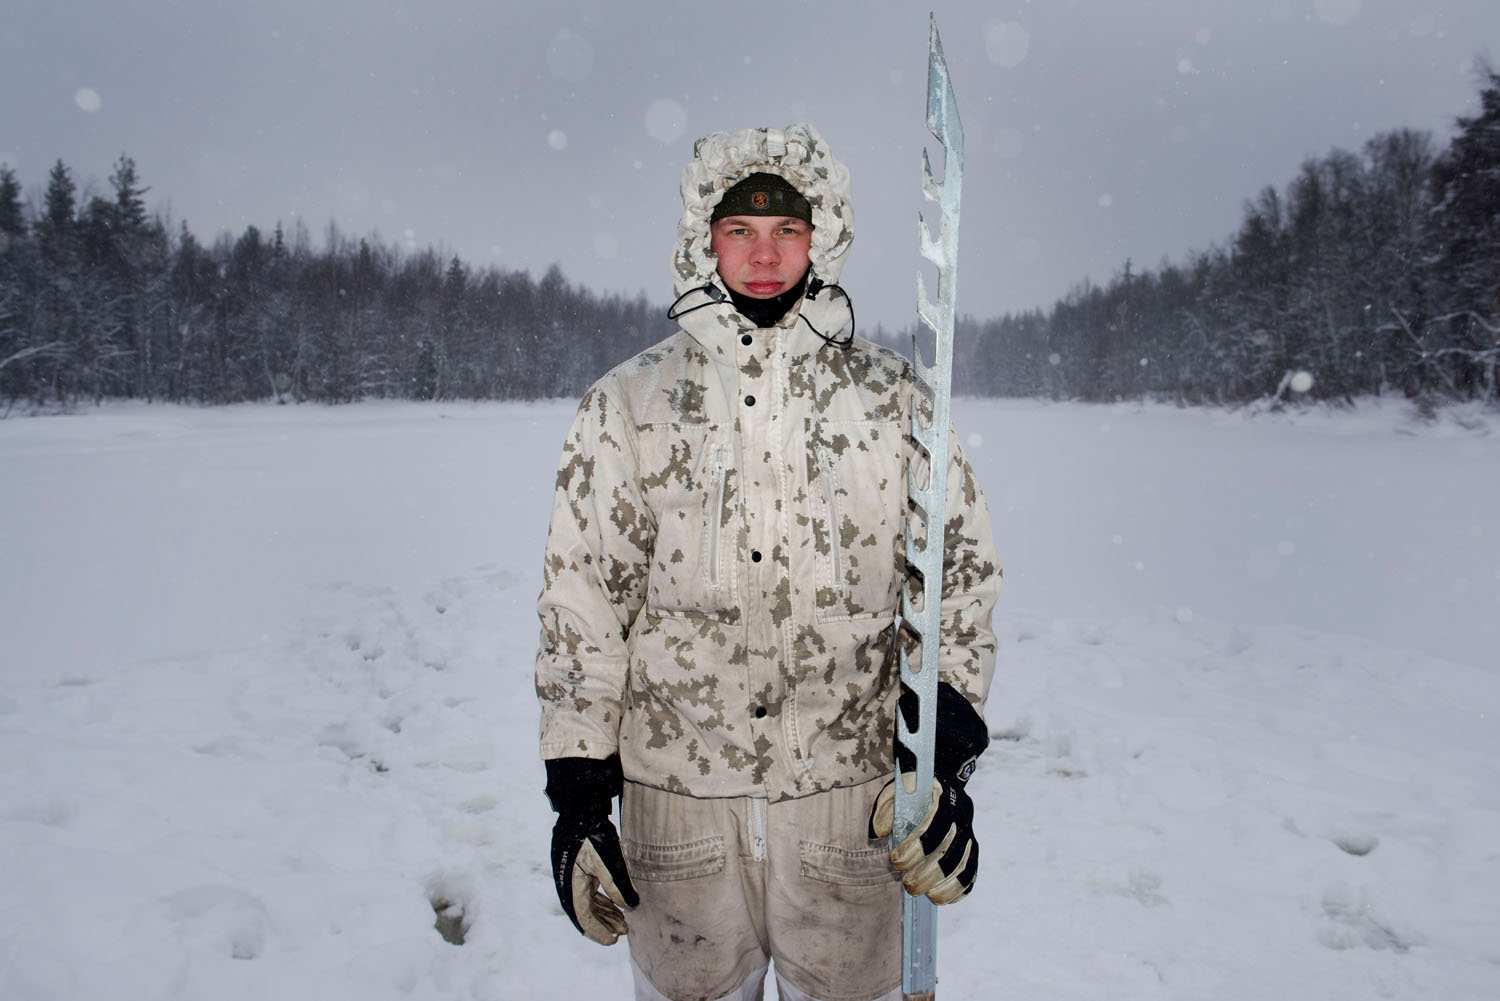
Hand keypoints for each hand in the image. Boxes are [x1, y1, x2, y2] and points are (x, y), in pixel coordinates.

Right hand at [545, 756, 639, 944]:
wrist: (579, 804)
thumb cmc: (592, 832)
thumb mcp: (608, 860)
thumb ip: (619, 885)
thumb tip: (631, 906)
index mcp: (571, 884)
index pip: (583, 916)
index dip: (598, 931)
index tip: (613, 940)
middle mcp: (568, 881)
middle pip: (585, 911)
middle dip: (603, 924)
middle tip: (620, 933)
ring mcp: (573, 872)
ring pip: (588, 900)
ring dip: (604, 912)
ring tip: (622, 921)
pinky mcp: (579, 864)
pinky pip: (589, 889)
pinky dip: (601, 898)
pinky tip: (615, 903)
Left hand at [869, 773, 977, 903]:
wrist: (942, 778)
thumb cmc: (915, 788)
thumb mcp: (898, 788)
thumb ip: (886, 809)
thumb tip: (879, 833)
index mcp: (943, 799)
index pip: (932, 828)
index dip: (913, 849)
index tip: (895, 860)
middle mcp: (961, 817)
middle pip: (949, 852)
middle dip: (927, 874)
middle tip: (908, 883)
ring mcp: (969, 834)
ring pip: (964, 865)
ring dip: (945, 885)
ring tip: (927, 895)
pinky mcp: (972, 848)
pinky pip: (972, 872)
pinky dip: (959, 888)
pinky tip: (942, 896)